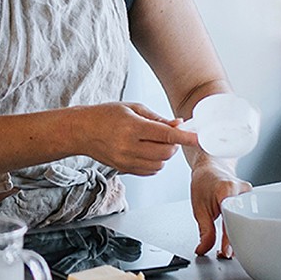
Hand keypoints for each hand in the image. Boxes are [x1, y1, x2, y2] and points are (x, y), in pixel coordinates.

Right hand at [63, 102, 194, 175]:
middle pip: (166, 152)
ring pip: (160, 164)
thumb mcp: (133, 108)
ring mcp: (126, 161)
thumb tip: (178, 125)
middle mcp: (129, 147)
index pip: (166, 135)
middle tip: (169, 134)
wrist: (82, 131)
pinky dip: (156, 163)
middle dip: (174, 144)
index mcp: (132, 127)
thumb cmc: (106, 115)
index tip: (198, 138)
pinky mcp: (125, 170)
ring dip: (165, 154)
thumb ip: (158, 119)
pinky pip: (151, 171)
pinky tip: (148, 152)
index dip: (185, 137)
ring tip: (155, 142)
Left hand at [190, 159, 251, 257]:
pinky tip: (238, 234)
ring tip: (231, 244)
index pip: (231, 220)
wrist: (211, 168)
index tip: (227, 252)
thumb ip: (204, 231)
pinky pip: (250, 216)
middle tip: (227, 252)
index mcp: (226, 191)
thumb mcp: (199, 208)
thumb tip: (203, 249)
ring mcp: (250, 194)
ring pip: (249, 220)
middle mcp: (241, 191)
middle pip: (243, 222)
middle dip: (236, 240)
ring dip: (241, 234)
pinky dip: (244, 227)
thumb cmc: (204, 183)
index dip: (229, 239)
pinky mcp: (253, 198)